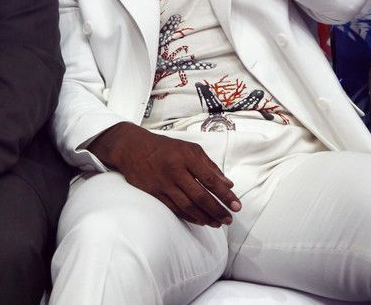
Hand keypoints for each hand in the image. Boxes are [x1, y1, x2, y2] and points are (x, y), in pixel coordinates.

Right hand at [88, 123, 241, 226]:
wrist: (133, 148)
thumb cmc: (165, 148)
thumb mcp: (190, 149)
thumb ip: (210, 166)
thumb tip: (228, 184)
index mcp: (187, 157)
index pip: (211, 180)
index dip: (225, 195)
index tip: (236, 205)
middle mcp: (176, 170)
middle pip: (201, 196)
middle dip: (217, 210)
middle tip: (229, 219)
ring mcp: (164, 183)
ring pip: (188, 206)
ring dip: (205, 217)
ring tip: (217, 223)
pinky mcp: (155, 193)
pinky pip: (175, 209)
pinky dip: (190, 217)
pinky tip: (200, 220)